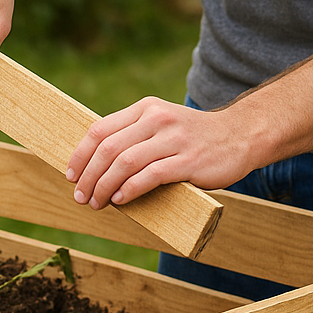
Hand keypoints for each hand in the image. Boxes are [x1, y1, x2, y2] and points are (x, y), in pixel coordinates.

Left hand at [66, 97, 253, 207]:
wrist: (241, 136)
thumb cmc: (193, 139)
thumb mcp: (161, 126)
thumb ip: (133, 136)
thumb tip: (94, 165)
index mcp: (145, 109)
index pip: (100, 130)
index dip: (80, 155)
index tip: (71, 176)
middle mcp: (157, 120)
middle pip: (108, 149)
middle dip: (88, 176)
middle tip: (80, 196)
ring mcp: (173, 139)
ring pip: (125, 163)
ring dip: (104, 187)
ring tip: (96, 203)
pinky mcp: (188, 161)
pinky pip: (150, 176)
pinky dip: (129, 190)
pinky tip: (120, 200)